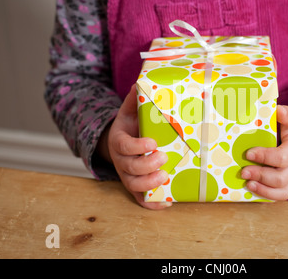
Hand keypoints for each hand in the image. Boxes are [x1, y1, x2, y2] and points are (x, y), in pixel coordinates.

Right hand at [97, 84, 171, 209]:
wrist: (122, 142)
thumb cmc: (130, 126)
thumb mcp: (130, 111)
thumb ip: (133, 100)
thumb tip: (139, 83)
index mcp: (119, 141)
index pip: (124, 146)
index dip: (137, 147)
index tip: (152, 143)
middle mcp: (121, 160)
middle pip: (129, 168)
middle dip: (146, 165)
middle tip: (164, 158)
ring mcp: (127, 175)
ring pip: (133, 186)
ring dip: (149, 185)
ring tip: (165, 177)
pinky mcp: (135, 186)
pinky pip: (140, 199)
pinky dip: (152, 203)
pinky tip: (167, 202)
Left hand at [241, 105, 287, 200]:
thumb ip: (287, 114)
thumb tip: (276, 110)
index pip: (282, 158)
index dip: (265, 157)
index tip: (249, 153)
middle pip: (280, 179)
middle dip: (260, 176)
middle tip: (243, 171)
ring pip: (282, 192)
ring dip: (263, 190)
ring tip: (247, 184)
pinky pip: (280, 195)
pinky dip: (266, 196)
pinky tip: (252, 189)